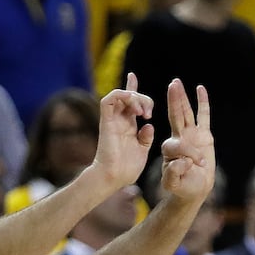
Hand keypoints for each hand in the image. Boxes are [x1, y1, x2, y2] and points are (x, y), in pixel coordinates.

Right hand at [93, 73, 154, 187]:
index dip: (132, 88)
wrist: (114, 178)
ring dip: (133, 96)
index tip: (133, 76)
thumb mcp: (142, 151)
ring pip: (118, 95)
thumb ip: (146, 138)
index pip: (130, 102)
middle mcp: (119, 121)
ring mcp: (111, 120)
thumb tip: (148, 126)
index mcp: (128, 127)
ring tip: (143, 111)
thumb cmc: (127, 169)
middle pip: (128, 96)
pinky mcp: (105, 122)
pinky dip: (121, 95)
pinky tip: (134, 105)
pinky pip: (108, 100)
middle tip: (149, 113)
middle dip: (142, 98)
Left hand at [159, 80, 214, 200]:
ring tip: (177, 83)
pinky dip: (202, 103)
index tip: (194, 166)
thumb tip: (180, 161)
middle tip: (172, 85)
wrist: (195, 188)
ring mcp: (191, 134)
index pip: (177, 144)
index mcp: (169, 148)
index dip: (187, 154)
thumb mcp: (174, 184)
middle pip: (175, 116)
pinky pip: (203, 116)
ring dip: (182, 98)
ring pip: (186, 113)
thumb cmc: (183, 187)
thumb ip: (173, 174)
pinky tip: (200, 89)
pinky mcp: (204, 135)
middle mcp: (179, 137)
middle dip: (174, 100)